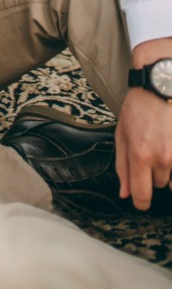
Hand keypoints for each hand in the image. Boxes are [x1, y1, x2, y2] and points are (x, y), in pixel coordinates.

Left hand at [116, 88, 171, 209]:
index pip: (141, 195)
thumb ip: (122, 167)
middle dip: (152, 173)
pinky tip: (169, 145)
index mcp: (139, 155)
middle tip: (150, 151)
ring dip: (167, 169)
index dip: (140, 201)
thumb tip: (124, 194)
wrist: (160, 87)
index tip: (140, 200)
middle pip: (158, 185)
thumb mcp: (122, 134)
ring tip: (162, 146)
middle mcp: (161, 158)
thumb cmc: (138, 108)